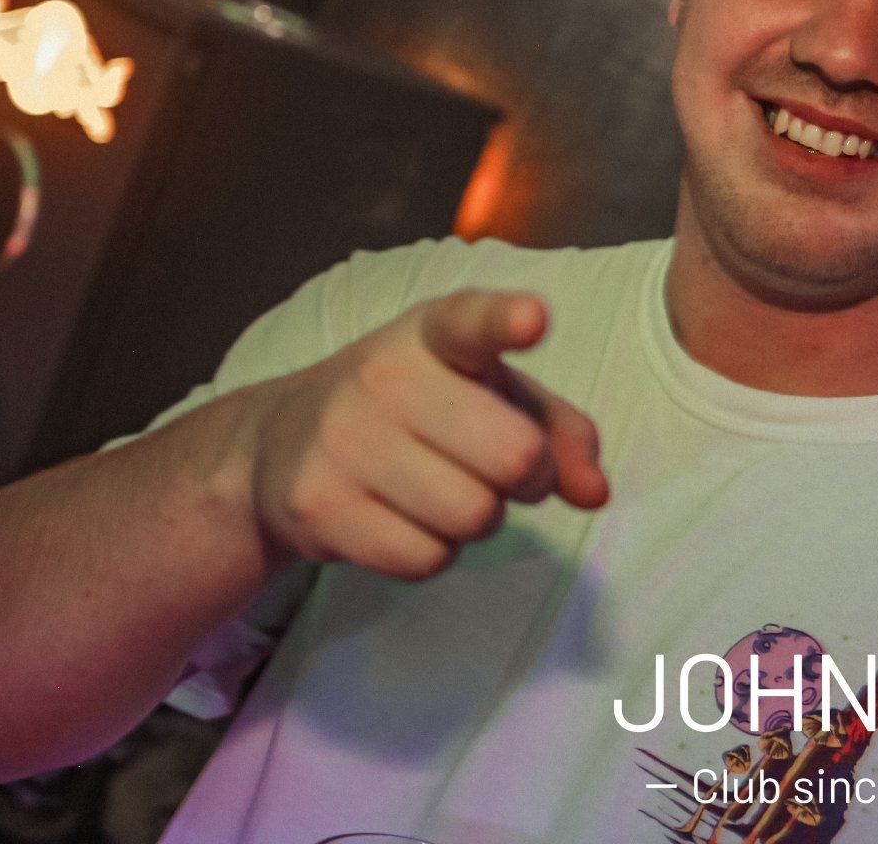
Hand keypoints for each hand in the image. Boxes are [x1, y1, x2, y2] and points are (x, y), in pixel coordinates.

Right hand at [240, 290, 608, 580]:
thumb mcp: (491, 393)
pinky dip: (434, 552)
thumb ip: (558, 430)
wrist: (282, 442)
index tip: (533, 319)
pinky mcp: (318, 505)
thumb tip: (595, 491)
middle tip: (509, 469)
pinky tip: (404, 517)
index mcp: (435, 333)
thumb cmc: (421, 408)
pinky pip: (426, 559)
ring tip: (447, 489)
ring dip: (481, 519)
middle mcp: (384, 375)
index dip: (506, 321)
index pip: (472, 322)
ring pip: (474, 517)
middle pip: (513, 455)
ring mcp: (344, 440)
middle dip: (530, 477)